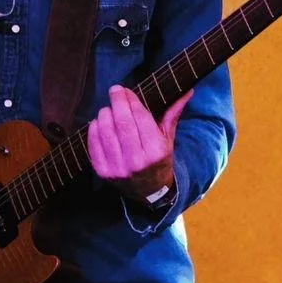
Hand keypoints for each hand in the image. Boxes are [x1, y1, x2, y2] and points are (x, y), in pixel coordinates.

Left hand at [85, 85, 190, 202]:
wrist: (149, 191)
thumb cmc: (160, 161)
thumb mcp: (168, 140)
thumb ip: (173, 114)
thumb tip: (187, 91)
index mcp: (156, 151)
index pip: (141, 118)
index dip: (131, 101)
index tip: (125, 90)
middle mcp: (137, 161)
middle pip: (122, 123)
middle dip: (117, 102)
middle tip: (114, 90)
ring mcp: (118, 168)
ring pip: (106, 132)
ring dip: (104, 114)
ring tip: (107, 109)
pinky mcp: (103, 172)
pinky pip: (94, 145)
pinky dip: (94, 130)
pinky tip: (98, 122)